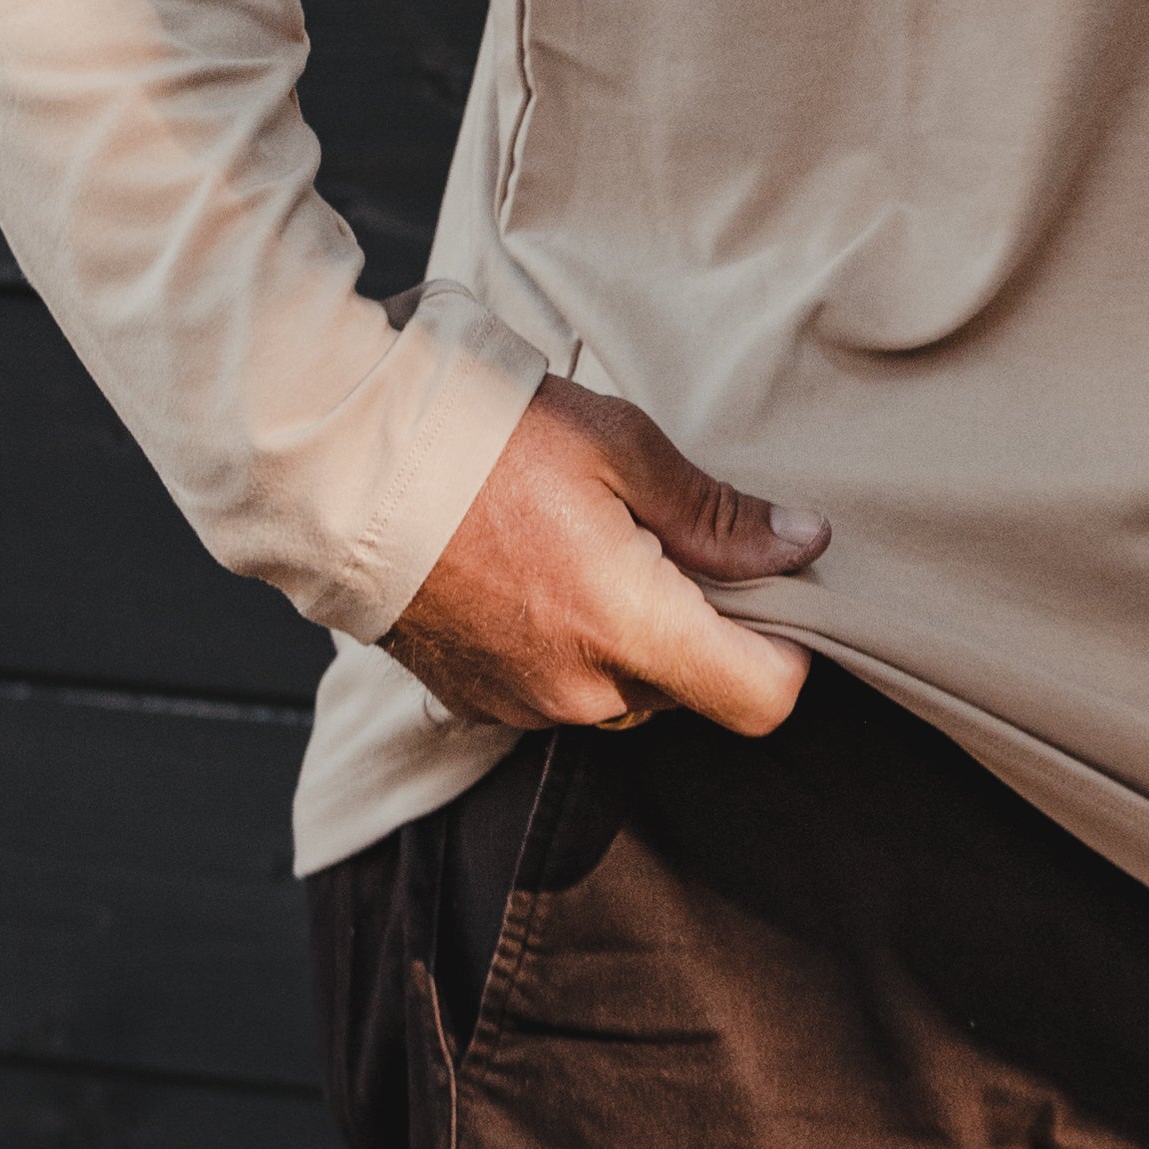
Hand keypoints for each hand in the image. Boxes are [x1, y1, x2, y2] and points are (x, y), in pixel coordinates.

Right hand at [384, 382, 823, 741]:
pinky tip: (549, 575)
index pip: (760, 697)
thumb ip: (719, 515)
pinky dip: (577, 647)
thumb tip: (803, 544)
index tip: (779, 595)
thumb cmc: (488, 442)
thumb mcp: (622, 450)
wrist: (346, 470)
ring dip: (639, 638)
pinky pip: (563, 691)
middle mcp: (582, 690)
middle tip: (676, 541)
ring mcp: (525, 705)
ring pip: (628, 692)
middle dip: (706, 628)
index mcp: (630, 630)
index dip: (790, 652)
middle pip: (694, 689)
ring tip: (602, 549)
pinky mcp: (479, 702)